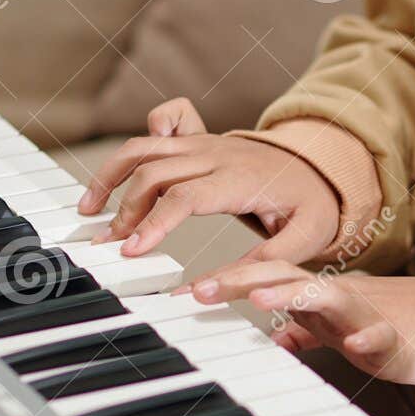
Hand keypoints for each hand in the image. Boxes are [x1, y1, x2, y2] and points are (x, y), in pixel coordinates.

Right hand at [78, 97, 339, 262]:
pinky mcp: (199, 138)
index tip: (130, 251)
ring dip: (112, 175)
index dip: (153, 222)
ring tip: (90, 210)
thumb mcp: (305, 241)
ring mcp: (205, 142)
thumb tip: (207, 291)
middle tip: (107, 245)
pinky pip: (161, 124)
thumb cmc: (313, 206)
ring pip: (145, 146)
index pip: (184, 196)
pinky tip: (123, 172)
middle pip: (154, 172)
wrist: (324, 166)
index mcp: (240, 179)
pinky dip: (140, 141)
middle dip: (125, 209)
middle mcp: (216, 154)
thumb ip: (261, 266)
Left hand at [198, 262, 414, 385]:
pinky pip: (376, 335)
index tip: (179, 297)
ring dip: (289, 295)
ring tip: (257, 299)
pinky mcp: (389, 336)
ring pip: (322, 296)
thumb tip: (270, 339)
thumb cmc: (376, 325)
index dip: (219, 284)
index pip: (257, 280)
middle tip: (199, 290)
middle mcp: (329, 295)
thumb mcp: (327, 328)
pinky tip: (352, 347)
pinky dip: (365, 339)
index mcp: (308, 293)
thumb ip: (298, 330)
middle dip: (238, 280)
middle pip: (279, 277)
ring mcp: (358, 312)